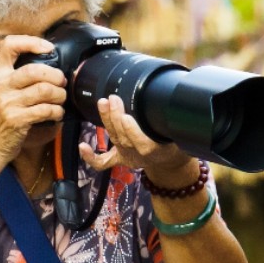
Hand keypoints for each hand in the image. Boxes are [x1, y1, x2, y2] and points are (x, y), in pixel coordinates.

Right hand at [0, 35, 66, 165]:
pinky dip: (58, 111)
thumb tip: (45, 62)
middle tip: (61, 81)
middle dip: (55, 75)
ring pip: (45, 90)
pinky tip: (57, 113)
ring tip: (61, 98)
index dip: (32, 42)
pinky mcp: (18, 120)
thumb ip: (13, 75)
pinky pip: (47, 110)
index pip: (10, 45)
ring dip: (60, 94)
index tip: (49, 48)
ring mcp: (8, 103)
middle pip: (35, 70)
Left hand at [78, 94, 195, 181]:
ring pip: (114, 140)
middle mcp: (140, 155)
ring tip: (103, 103)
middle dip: (116, 118)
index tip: (127, 116)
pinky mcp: (120, 159)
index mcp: (157, 151)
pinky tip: (82, 146)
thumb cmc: (176, 143)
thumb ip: (176, 123)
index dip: (133, 132)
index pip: (143, 144)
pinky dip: (91, 157)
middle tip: (113, 99)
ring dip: (107, 121)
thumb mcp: (181, 134)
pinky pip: (103, 162)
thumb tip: (177, 100)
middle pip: (124, 138)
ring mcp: (128, 157)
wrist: (172, 163)